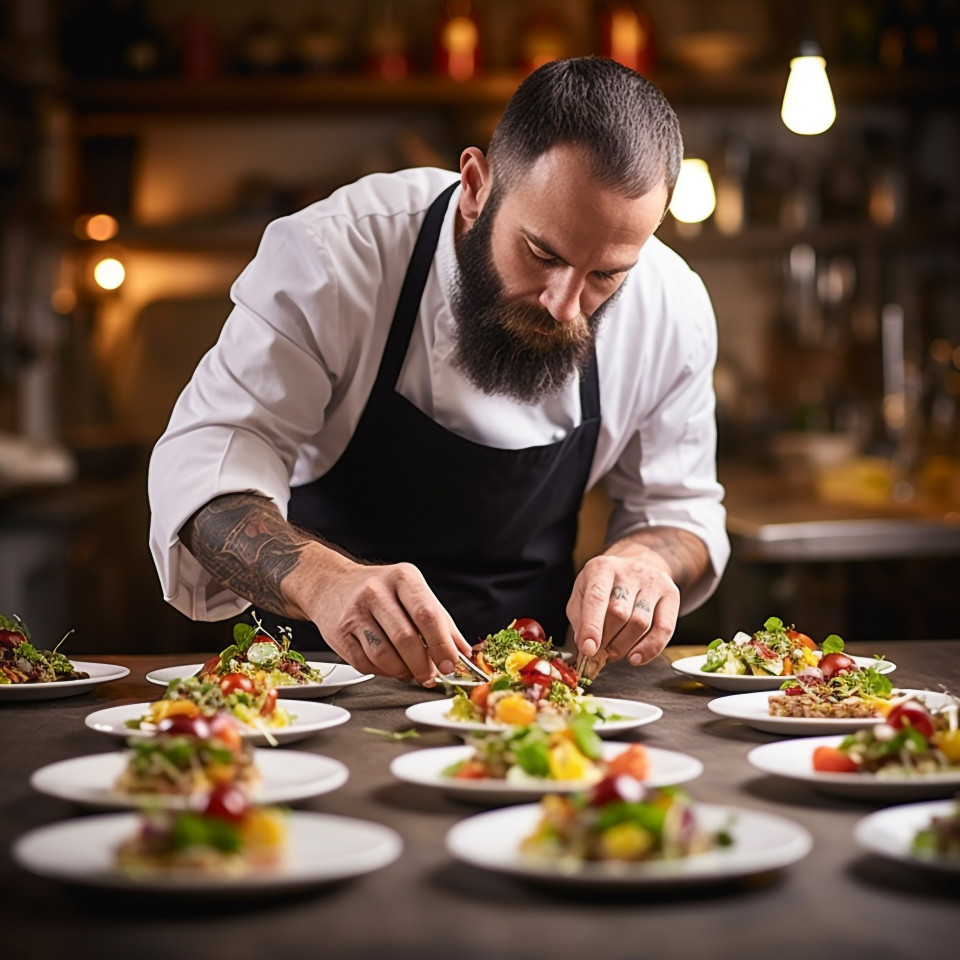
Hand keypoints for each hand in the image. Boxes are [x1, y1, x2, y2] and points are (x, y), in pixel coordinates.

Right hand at [294, 550, 471, 684]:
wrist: (331, 585)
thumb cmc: (381, 591)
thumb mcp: (414, 593)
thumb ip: (441, 622)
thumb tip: (464, 652)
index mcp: (403, 578)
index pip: (427, 614)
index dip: (442, 644)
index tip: (451, 665)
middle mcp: (376, 591)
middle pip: (406, 638)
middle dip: (423, 665)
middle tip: (431, 676)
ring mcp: (354, 612)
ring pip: (385, 656)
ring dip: (403, 672)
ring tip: (410, 671)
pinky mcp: (338, 634)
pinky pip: (366, 664)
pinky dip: (383, 672)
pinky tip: (389, 666)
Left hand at [567, 550, 679, 668]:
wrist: (638, 564)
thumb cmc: (605, 585)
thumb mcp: (582, 593)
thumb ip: (579, 618)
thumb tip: (585, 645)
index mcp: (601, 568)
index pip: (596, 598)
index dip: (591, 626)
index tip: (588, 650)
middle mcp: (629, 571)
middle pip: (619, 613)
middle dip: (607, 640)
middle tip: (600, 653)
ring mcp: (652, 582)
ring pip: (640, 623)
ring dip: (624, 646)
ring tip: (614, 652)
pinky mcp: (671, 594)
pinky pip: (664, 629)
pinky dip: (650, 649)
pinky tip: (636, 658)